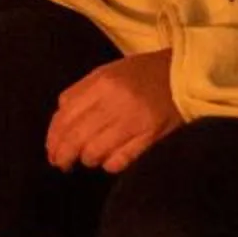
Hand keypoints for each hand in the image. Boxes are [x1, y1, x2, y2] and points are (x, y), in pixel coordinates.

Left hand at [44, 51, 179, 173]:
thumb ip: (82, 93)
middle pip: (76, 137)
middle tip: (61, 163)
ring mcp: (135, 121)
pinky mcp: (151, 138)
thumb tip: (59, 122)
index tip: (51, 149)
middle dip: (63, 155)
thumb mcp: (109, 72)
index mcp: (103, 82)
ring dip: (88, 159)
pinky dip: (109, 165)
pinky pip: (119, 161)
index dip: (54, 137)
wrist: (186, 75)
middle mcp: (116, 101)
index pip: (66, 115)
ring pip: (94, 152)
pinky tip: (109, 161)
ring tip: (89, 158)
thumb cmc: (143, 74)